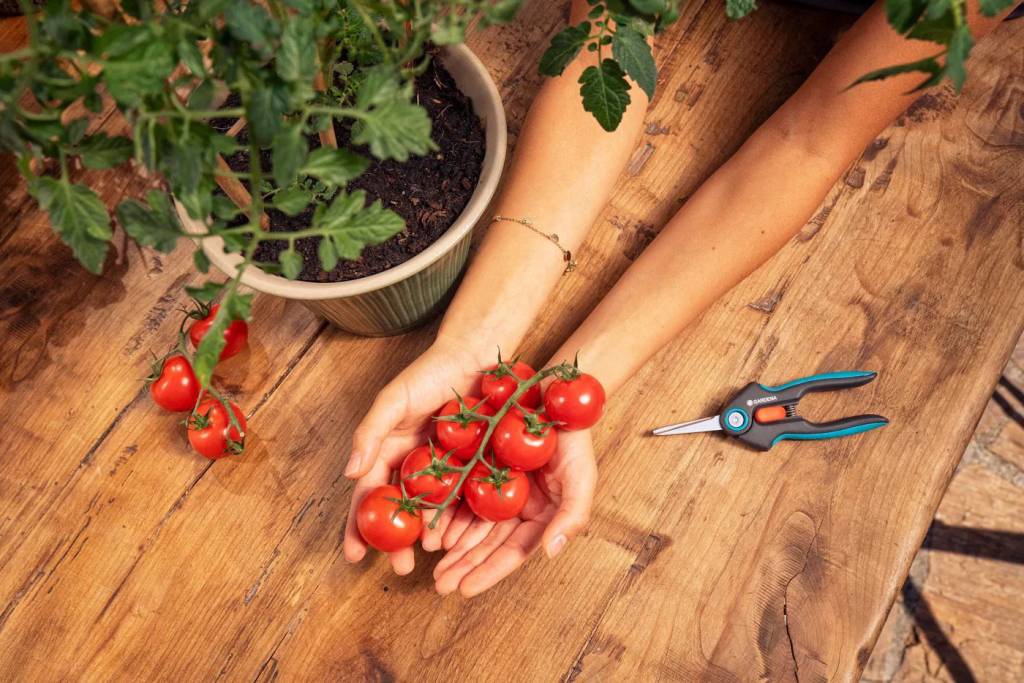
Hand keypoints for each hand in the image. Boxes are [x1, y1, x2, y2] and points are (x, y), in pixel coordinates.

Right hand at [342, 338, 483, 572]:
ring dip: (426, 536)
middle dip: (394, 542)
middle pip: (399, 512)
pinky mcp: (472, 467)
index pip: (369, 495)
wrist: (475, 356)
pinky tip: (457, 537)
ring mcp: (443, 469)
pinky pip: (463, 498)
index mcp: (389, 452)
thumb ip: (370, 433)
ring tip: (428, 558)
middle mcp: (413, 466)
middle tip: (397, 567)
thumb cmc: (429, 373)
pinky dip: (458, 519)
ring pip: (431, 511)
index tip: (354, 555)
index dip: (359, 526)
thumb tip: (349, 473)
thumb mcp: (392, 399)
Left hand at [431, 429, 595, 596]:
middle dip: (464, 566)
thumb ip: (571, 517)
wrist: (558, 399)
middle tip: (439, 585)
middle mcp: (516, 509)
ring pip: (470, 524)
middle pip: (487, 545)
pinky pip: (460, 495)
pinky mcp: (480, 469)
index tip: (464, 590)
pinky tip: (431, 526)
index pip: (512, 553)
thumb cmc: (575, 441)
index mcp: (540, 518)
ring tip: (431, 562)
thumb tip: (550, 553)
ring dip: (452, 545)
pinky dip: (447, 512)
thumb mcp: (581, 478)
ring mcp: (497, 490)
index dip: (488, 572)